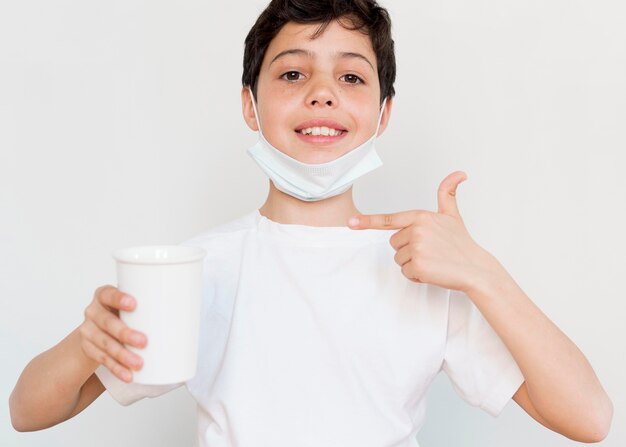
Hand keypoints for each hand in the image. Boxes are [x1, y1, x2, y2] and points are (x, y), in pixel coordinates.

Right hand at [79, 285, 146, 382]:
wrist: (100, 329)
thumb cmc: (127, 313)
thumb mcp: (136, 304)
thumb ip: (153, 302)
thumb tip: (193, 304)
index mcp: (104, 295)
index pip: (108, 294)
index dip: (119, 298)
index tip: (134, 304)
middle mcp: (93, 312)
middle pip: (106, 322)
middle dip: (124, 333)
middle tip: (144, 341)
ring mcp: (89, 331)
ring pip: (104, 344)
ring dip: (122, 355)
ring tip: (139, 364)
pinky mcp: (89, 349)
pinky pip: (102, 360)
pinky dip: (117, 369)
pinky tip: (128, 375)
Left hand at [348, 171, 500, 292]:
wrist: (476, 268)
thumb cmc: (462, 243)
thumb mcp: (453, 215)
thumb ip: (448, 193)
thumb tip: (459, 173)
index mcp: (420, 217)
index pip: (389, 220)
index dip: (367, 221)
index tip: (350, 223)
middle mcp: (416, 230)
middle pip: (394, 244)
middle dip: (409, 250)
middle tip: (431, 250)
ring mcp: (417, 248)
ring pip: (399, 259)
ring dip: (413, 263)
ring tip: (433, 260)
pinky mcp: (418, 265)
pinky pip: (405, 272)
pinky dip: (417, 275)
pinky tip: (433, 270)